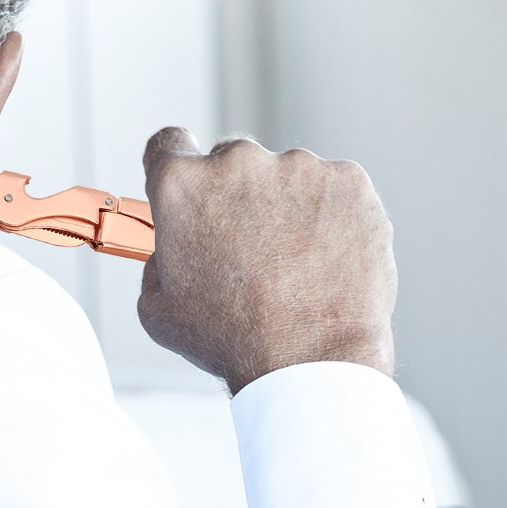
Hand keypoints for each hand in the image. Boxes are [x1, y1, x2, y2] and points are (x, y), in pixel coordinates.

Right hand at [138, 127, 396, 394]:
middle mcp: (239, 162)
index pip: (169, 145)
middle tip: (254, 253)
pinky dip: (333, 219)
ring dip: (291, 210)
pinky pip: (335, 192)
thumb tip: (173, 249)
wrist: (310, 361)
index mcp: (182, 185)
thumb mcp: (159, 310)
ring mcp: (300, 168)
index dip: (178, 168)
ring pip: (290, 179)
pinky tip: (328, 262)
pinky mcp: (349, 182)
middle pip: (235, 164)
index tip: (195, 187)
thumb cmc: (236, 342)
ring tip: (298, 269)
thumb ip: (157, 260)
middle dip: (240, 199)